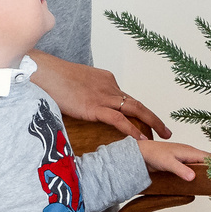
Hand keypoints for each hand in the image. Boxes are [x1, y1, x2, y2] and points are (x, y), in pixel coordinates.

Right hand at [29, 53, 169, 138]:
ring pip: (134, 110)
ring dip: (151, 123)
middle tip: (166, 130)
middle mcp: (109, 87)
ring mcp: (103, 96)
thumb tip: (84, 105)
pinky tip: (141, 139)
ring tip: (163, 135)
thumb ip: (85, 94)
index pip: (126, 98)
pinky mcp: (94, 107)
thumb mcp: (76, 84)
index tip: (145, 123)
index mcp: (106, 80)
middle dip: (153, 117)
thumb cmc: (53, 78)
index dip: (137, 113)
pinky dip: (131, 130)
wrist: (44, 72)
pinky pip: (118, 120)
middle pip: (137, 103)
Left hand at [136, 138, 208, 182]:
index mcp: (189, 151)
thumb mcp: (168, 163)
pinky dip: (193, 173)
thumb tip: (193, 177)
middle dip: (209, 171)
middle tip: (209, 183)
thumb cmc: (154, 154)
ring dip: (200, 172)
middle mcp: (189, 153)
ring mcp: (184, 157)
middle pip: (205, 161)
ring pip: (198, 164)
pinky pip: (191, 166)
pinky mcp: (179, 162)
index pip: (209, 158)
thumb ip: (181, 170)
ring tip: (200, 184)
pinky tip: (190, 180)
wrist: (141, 152)